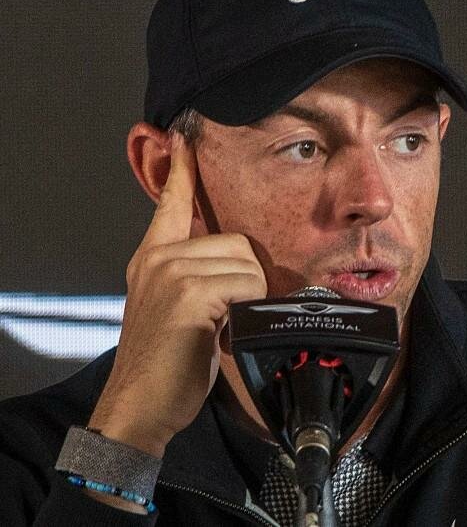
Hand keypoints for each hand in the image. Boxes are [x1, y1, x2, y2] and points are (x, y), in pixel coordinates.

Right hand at [89, 135, 266, 456]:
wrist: (142, 406)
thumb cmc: (169, 364)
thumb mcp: (181, 311)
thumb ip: (201, 278)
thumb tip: (243, 269)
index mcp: (153, 258)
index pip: (171, 204)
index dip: (181, 170)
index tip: (184, 136)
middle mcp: (158, 259)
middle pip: (237, 242)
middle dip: (245, 282)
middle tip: (222, 318)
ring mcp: (171, 273)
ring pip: (247, 266)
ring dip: (247, 301)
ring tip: (219, 327)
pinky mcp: (187, 293)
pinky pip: (247, 286)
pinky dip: (245, 312)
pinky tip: (219, 333)